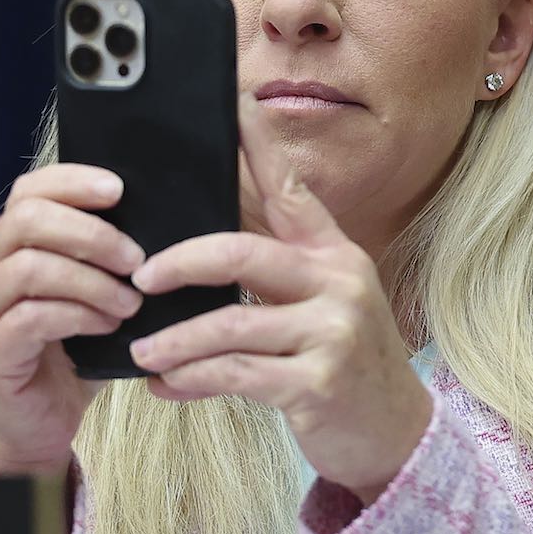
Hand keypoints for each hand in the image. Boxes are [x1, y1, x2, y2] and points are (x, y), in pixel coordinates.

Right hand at [0, 164, 145, 475]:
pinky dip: (79, 315)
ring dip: (91, 280)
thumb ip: (107, 258)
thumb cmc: (73, 352)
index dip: (72, 181)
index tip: (120, 190)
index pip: (28, 190)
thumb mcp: (94, 294)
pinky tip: (109, 326)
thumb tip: (161, 221)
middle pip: (25, 219)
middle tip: (135, 260)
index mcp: (7, 245)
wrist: (39, 424)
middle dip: (90, 233)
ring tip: (130, 302)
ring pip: (29, 267)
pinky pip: (31, 317)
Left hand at [128, 94, 432, 503]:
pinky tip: (166, 386)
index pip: (288, 185)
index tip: (229, 101)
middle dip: (181, 261)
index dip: (257, 142)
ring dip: (175, 339)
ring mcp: (332, 331)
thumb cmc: (340, 360)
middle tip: (138, 276)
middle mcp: (337, 280)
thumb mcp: (319, 301)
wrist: (393, 432)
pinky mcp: (318, 383)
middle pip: (241, 252)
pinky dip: (191, 380)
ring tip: (142, 350)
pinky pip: (236, 374)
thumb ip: (272, 267)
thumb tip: (197, 238)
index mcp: (331, 251)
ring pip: (230, 324)